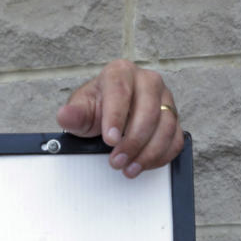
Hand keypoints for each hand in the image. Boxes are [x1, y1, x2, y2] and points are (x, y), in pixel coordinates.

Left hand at [56, 59, 183, 177]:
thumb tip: (65, 116)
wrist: (108, 113)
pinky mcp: (173, 117)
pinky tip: (144, 165)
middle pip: (149, 110)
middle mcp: (147, 81)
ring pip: (166, 126)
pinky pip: (176, 138)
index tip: (109, 140)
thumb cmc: (95, 107)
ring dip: (148, 152)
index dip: (116, 117)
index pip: (121, 92)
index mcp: (120, 72)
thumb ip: (74, 115)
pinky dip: (162, 155)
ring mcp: (164, 98)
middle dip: (133, 141)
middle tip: (117, 161)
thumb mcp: (80, 110)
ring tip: (128, 168)